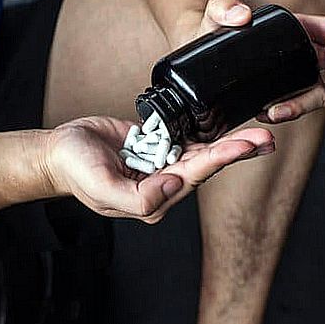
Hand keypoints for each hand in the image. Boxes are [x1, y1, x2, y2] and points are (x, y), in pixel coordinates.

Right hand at [45, 116, 274, 223]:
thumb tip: (173, 185)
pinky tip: (230, 125)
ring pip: (202, 151)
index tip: (243, 147)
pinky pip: (186, 137)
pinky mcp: (157, 144)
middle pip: (207, 164)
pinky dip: (209, 131)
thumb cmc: (76, 172)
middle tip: (266, 139)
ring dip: (230, 142)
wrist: (58, 153)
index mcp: (154, 198)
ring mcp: (161, 163)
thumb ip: (138, 198)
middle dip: (237, 151)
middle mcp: (164, 183)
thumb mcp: (101, 188)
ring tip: (259, 134)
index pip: (193, 176)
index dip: (220, 160)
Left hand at [181, 0, 324, 124]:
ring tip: (276, 110)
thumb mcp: (215, 12)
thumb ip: (223, 6)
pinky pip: (290, 108)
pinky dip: (284, 112)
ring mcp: (291, 77)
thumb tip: (241, 15)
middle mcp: (302, 54)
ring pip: (315, 94)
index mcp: (300, 28)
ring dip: (304, 104)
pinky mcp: (275, 97)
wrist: (193, 49)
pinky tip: (264, 113)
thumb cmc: (211, 25)